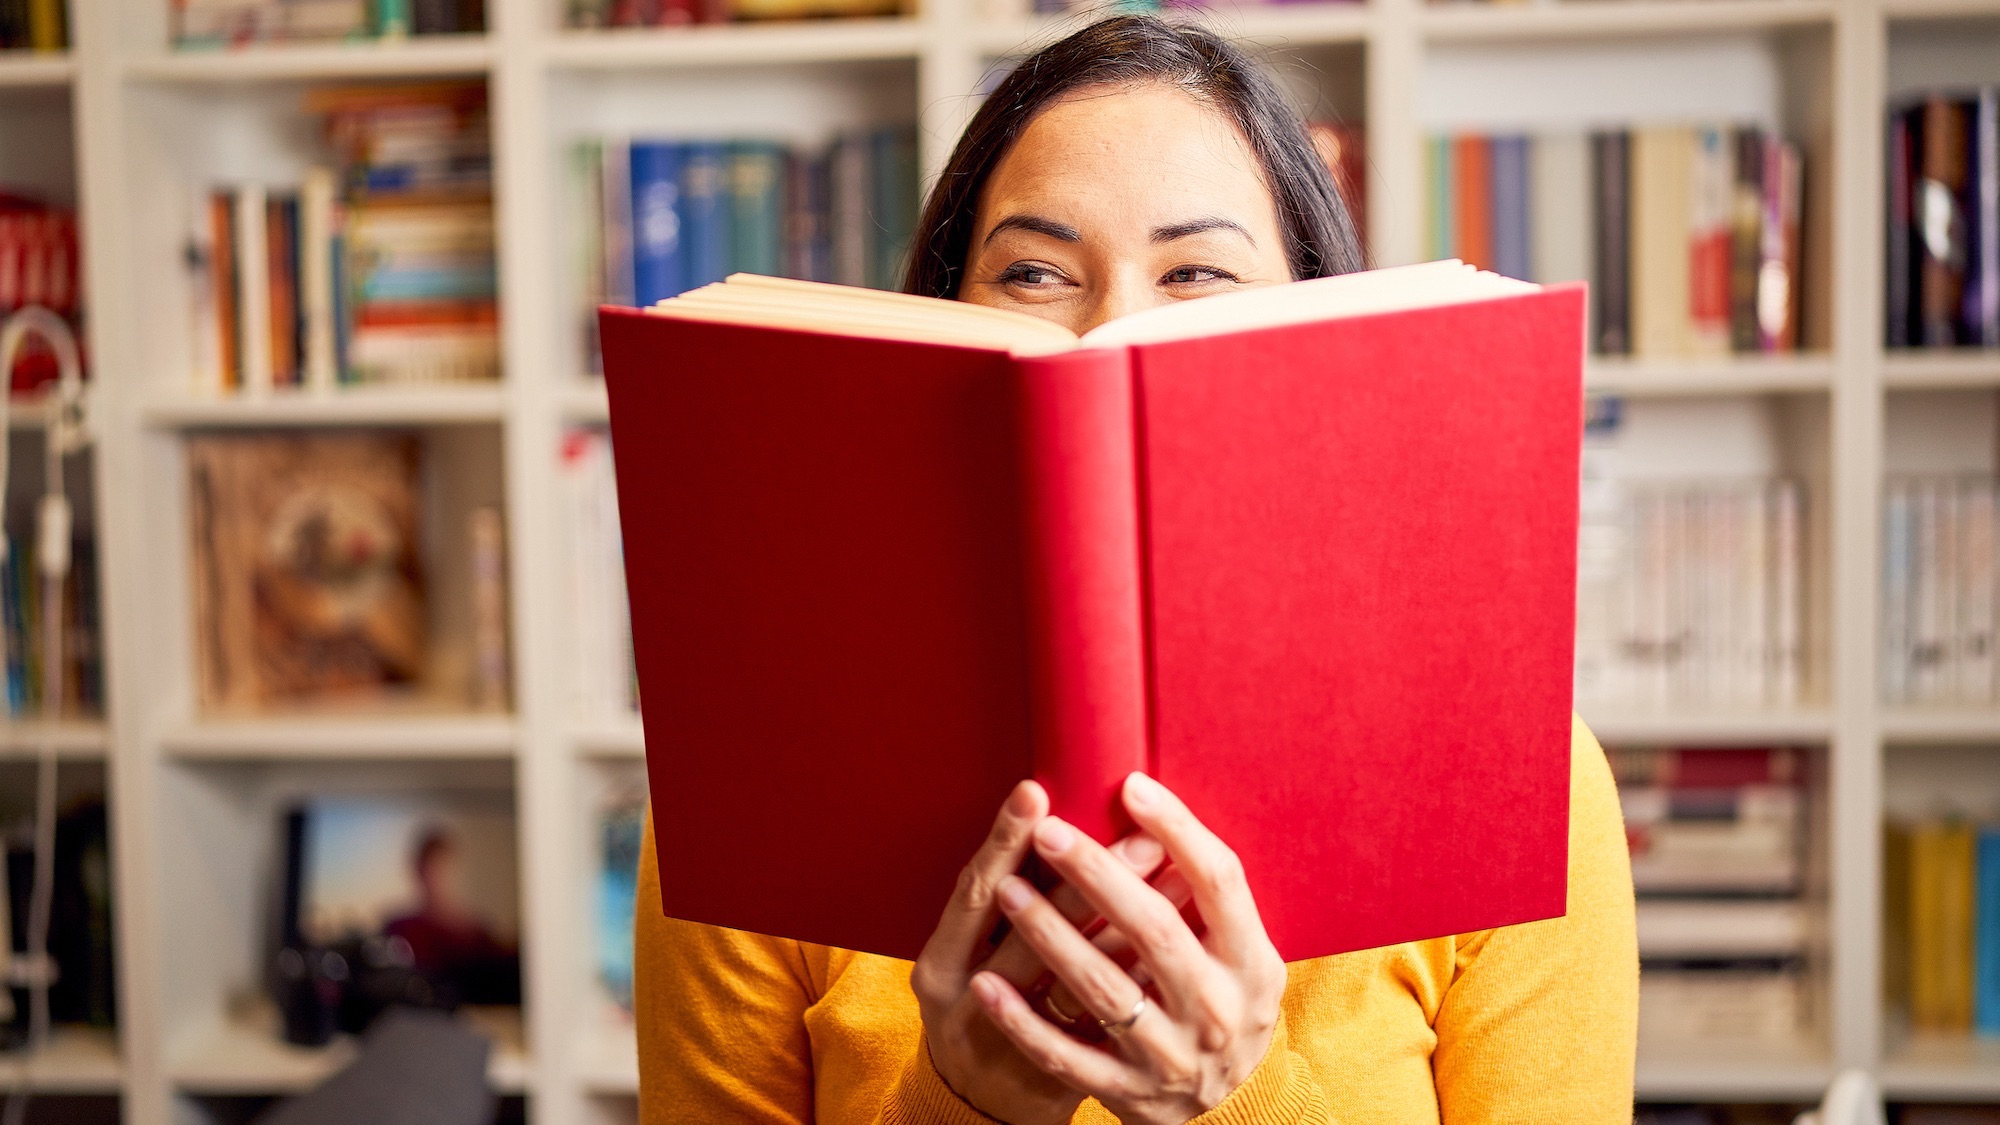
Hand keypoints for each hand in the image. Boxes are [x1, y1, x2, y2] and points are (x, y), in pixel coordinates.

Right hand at [911, 779, 1165, 1124]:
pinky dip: (1142, 977)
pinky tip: (1174, 939)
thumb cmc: (979, 1008)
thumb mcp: (965, 957)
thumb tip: (1052, 819)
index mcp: (937, 966)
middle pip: (1031, 933)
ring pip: (1079, 980)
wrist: (982, 1108)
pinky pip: (1110, 1023)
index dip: (1002, 842)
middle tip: (1139, 830)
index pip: (972, 893)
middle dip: (1090, 877)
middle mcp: (966, 1007)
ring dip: (1131, 921)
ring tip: (1171, 871)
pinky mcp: (1059, 1079)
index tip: (1037, 792)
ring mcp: (1015, 1049)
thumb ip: (1000, 901)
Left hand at [969, 772, 1285, 1124]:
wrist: (1229, 1107)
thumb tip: (1157, 813)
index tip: (1132, 787)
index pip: (1219, 882)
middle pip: (1154, 930)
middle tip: (1048, 832)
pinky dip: (1023, 1021)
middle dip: (1097, 875)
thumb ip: (1209, 898)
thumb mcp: (1240, 954)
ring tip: (1008, 888)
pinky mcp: (1130, 1094)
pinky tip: (986, 984)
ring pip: (1104, 989)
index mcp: (1252, 963)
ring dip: (1051, 934)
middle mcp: (1217, 1010)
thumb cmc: (1223, 1002)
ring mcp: (1172, 1057)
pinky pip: (1066, 1055)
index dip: (1179, 830)